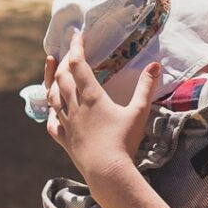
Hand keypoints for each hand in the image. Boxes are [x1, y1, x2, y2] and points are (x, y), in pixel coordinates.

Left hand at [42, 31, 160, 186]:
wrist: (107, 172)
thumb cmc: (125, 141)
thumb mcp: (139, 112)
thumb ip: (146, 87)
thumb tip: (155, 65)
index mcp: (91, 96)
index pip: (78, 64)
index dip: (76, 47)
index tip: (77, 35)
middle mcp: (74, 106)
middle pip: (62, 78)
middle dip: (64, 61)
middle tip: (67, 50)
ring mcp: (67, 123)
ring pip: (53, 97)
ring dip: (51, 81)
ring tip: (53, 71)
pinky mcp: (64, 139)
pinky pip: (52, 124)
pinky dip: (51, 114)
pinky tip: (53, 113)